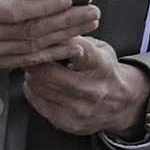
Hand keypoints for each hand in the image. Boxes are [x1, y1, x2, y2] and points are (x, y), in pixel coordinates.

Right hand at [0, 0, 91, 74]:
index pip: (13, 11)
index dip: (44, 7)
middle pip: (29, 31)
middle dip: (65, 22)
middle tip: (91, 12)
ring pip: (30, 49)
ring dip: (62, 38)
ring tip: (87, 28)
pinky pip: (22, 62)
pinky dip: (48, 55)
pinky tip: (67, 48)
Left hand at [23, 34, 149, 137]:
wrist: (120, 104)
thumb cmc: (104, 71)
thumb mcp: (100, 49)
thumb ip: (78, 39)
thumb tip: (49, 28)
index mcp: (101, 65)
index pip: (75, 49)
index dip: (55, 42)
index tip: (43, 35)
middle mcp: (91, 89)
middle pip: (45, 71)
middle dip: (33, 60)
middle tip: (29, 53)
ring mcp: (79, 108)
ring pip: (37, 85)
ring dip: (31, 74)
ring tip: (36, 68)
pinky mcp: (67, 122)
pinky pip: (36, 100)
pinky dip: (33, 90)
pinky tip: (41, 84)